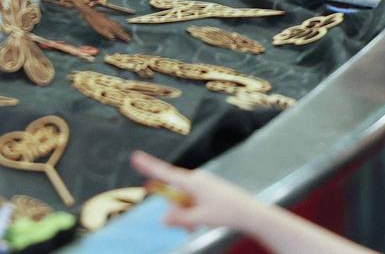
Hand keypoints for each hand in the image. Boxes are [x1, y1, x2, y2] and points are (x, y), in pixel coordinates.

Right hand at [128, 152, 264, 232]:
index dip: (149, 166)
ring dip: (185, 213)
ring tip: (196, 226)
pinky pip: (192, 199)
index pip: (165, 173)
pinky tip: (202, 220)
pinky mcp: (207, 188)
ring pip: (183, 199)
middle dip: (176, 210)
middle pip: (174, 194)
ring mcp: (202, 183)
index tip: (135, 157)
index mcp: (192, 182)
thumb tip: (162, 218)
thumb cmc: (226, 212)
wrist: (249, 212)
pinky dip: (192, 210)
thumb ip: (180, 218)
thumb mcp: (200, 218)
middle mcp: (195, 178)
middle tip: (188, 227)